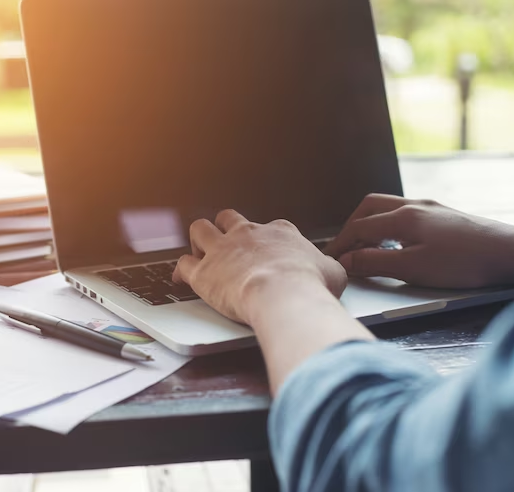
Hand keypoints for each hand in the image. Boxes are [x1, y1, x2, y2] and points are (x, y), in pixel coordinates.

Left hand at [173, 210, 346, 325]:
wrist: (283, 294)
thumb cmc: (309, 285)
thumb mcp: (332, 272)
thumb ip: (326, 267)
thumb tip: (331, 272)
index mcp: (279, 232)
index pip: (269, 227)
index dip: (266, 239)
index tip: (267, 252)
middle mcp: (247, 234)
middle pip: (228, 218)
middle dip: (225, 228)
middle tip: (227, 245)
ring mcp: (222, 250)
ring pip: (200, 230)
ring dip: (199, 240)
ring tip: (201, 253)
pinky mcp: (203, 272)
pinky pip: (183, 264)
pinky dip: (180, 271)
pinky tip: (181, 279)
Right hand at [324, 194, 513, 287]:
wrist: (511, 253)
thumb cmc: (465, 263)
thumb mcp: (413, 269)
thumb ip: (374, 263)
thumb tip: (345, 261)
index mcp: (403, 217)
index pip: (358, 227)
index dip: (340, 244)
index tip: (329, 260)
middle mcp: (414, 205)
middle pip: (369, 208)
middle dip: (350, 228)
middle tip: (342, 249)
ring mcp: (430, 208)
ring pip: (386, 208)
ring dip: (369, 225)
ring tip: (364, 247)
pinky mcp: (442, 215)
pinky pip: (403, 213)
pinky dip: (388, 226)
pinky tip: (394, 243)